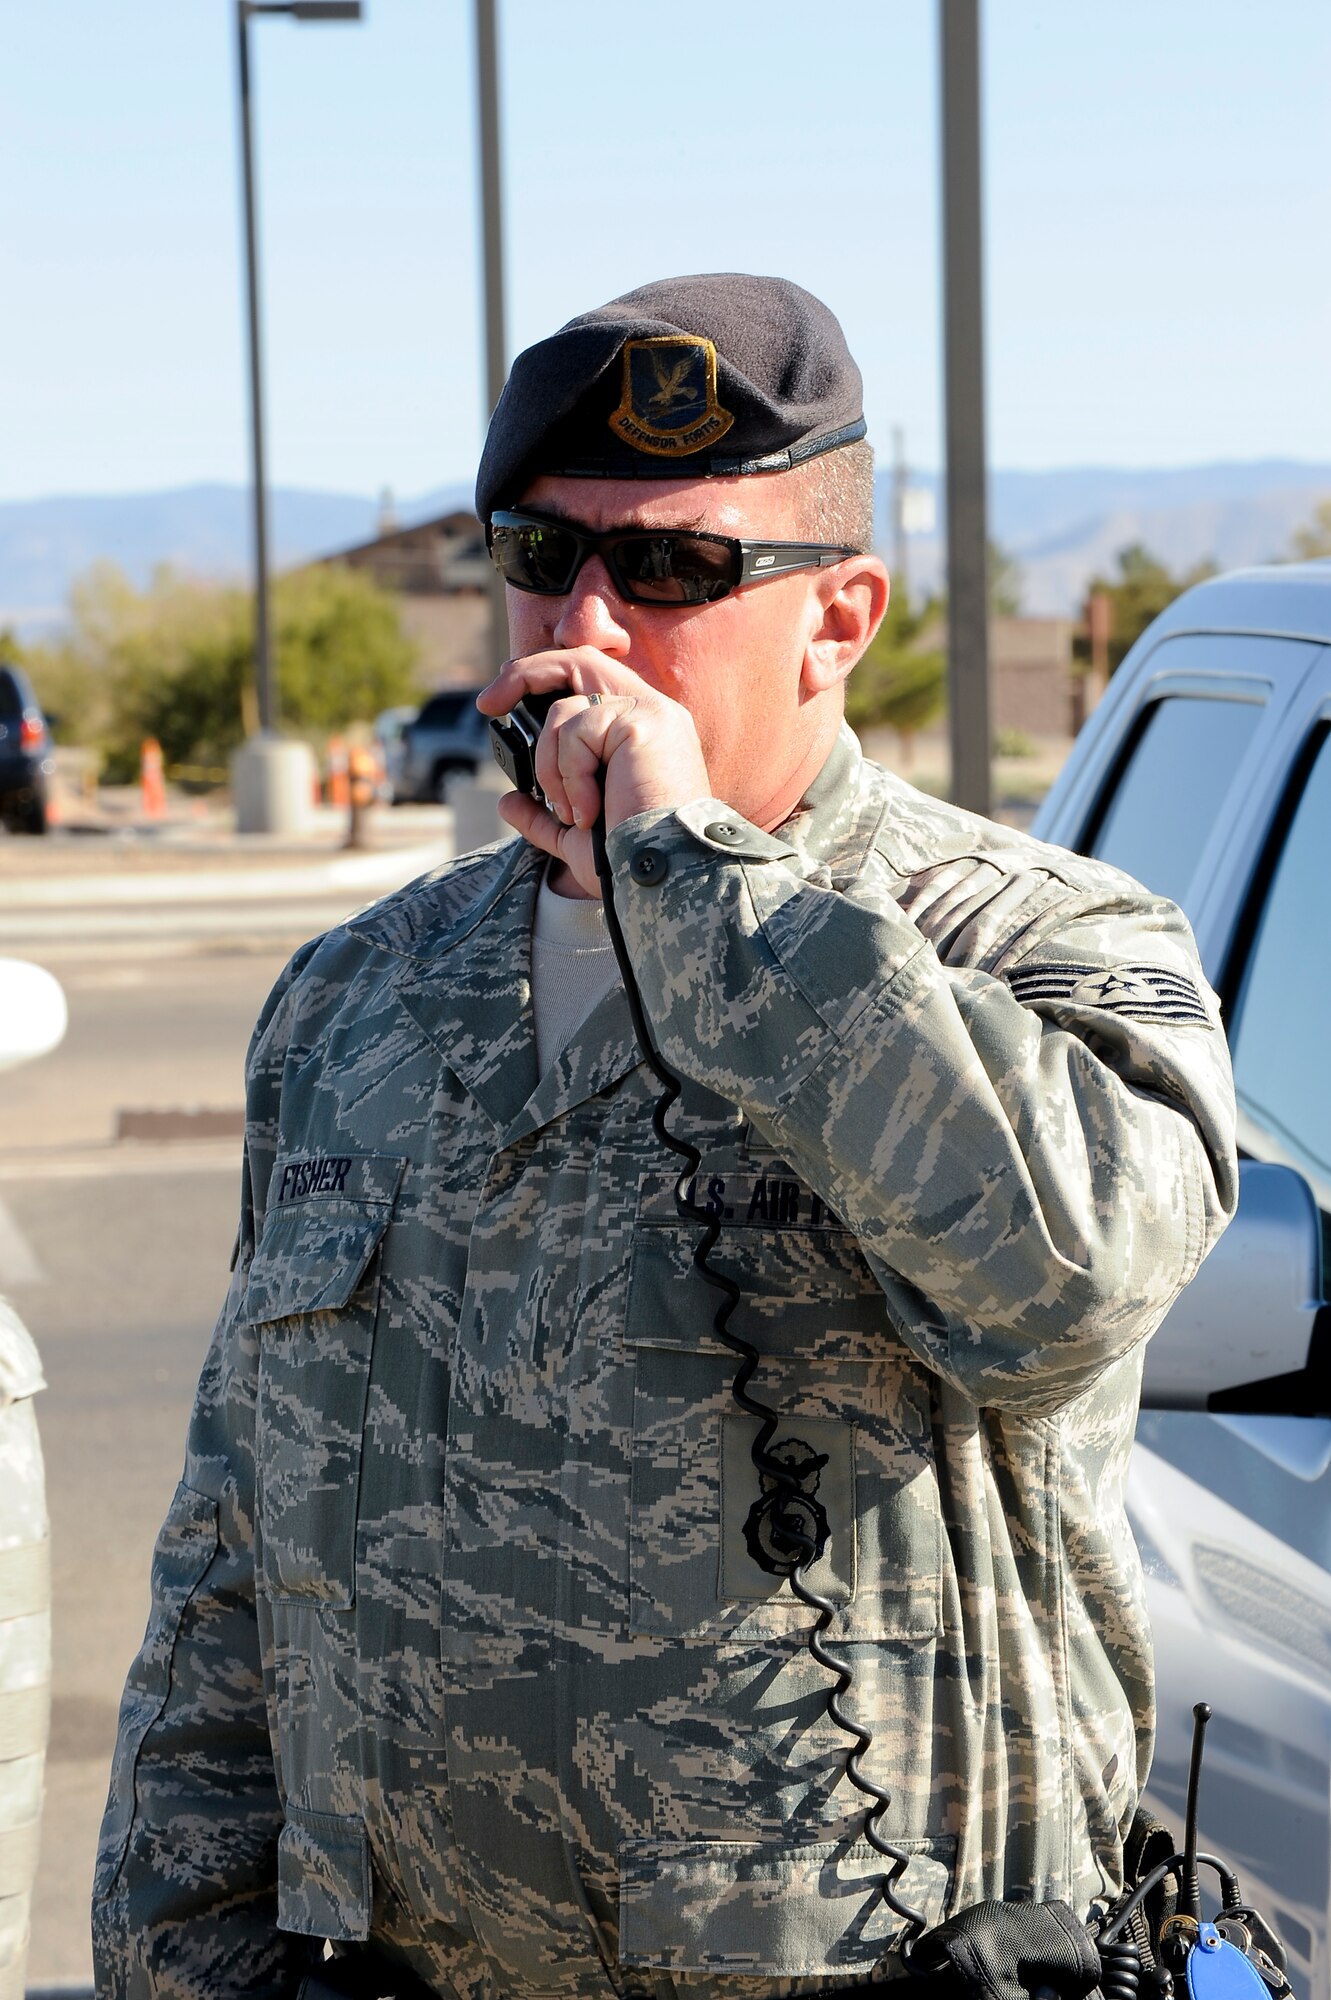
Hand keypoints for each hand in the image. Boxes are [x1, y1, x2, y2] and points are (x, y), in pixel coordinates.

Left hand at [476, 649, 710, 897]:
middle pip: (578, 662)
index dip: (542, 678)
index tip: (497, 703)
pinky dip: (570, 776)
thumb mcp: (576, 836)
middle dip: (525, 674)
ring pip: (565, 712)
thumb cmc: (628, 863)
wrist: (658, 877)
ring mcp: (648, 714)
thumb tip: (508, 801)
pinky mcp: (640, 723)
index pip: (589, 679)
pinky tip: (589, 810)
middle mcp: (650, 713)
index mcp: (641, 733)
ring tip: (572, 811)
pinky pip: (577, 733)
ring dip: (551, 767)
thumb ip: (545, 815)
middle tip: (489, 703)